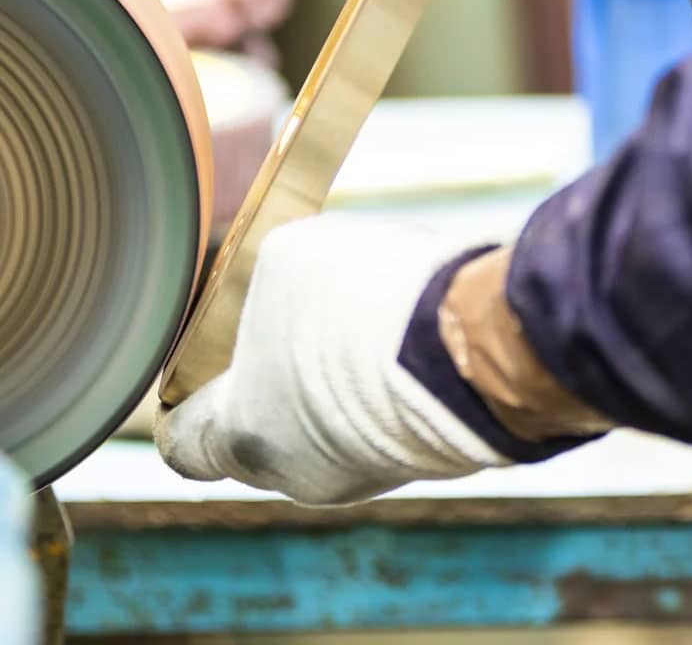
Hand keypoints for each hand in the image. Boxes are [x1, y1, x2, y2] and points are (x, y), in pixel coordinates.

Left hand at [154, 213, 507, 504]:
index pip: (185, 443)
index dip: (184, 401)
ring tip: (367, 310)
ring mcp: (370, 474)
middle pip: (265, 428)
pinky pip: (388, 416)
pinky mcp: (427, 458)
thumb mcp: (290, 256)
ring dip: (336, 373)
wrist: (466, 342)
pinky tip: (408, 328)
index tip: (197, 369)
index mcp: (243, 436)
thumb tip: (281, 284)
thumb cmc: (359, 300)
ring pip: (332, 422)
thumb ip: (265, 283)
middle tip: (293, 317)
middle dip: (274, 373)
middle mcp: (300, 475)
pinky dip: (388, 378)